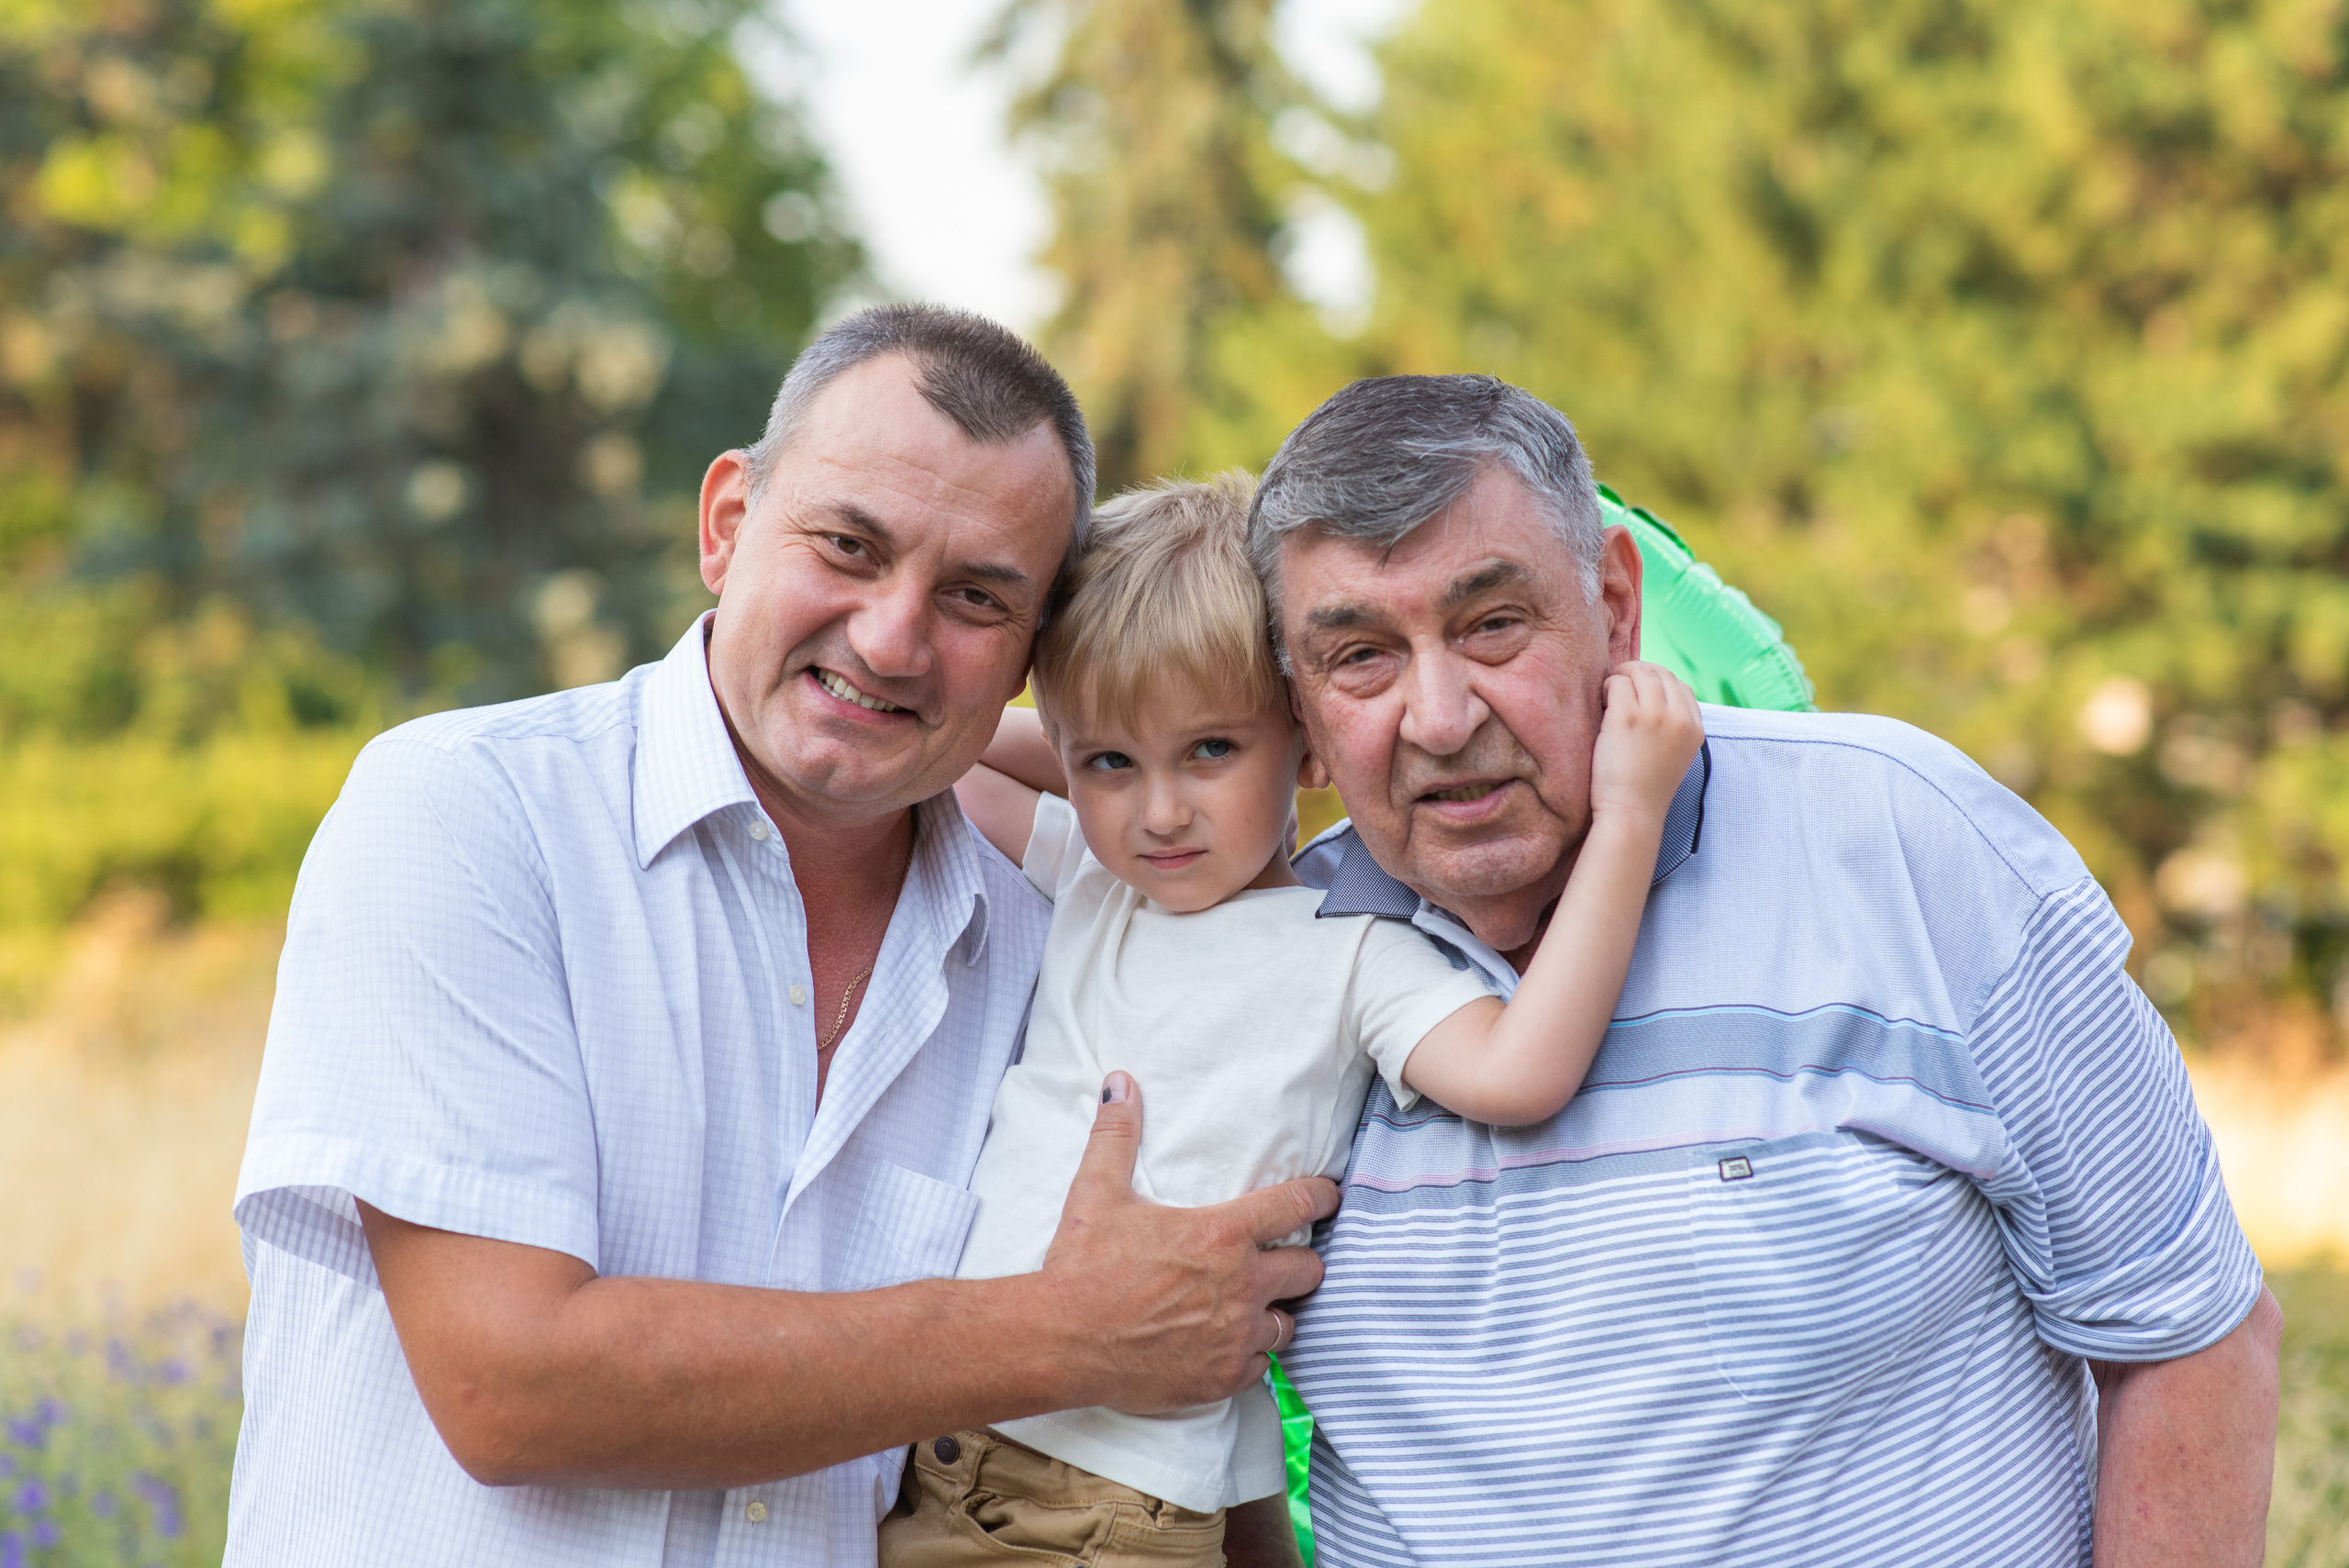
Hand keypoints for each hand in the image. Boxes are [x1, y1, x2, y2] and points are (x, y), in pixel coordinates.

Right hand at [1038, 1072, 1337, 1413]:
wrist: (1061, 1342)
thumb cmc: (1081, 1267)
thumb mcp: (1097, 1192)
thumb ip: (1117, 1135)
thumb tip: (1119, 1083)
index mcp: (1222, 1235)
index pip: (1297, 1205)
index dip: (1321, 1197)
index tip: (1328, 1196)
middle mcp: (1241, 1286)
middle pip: (1308, 1268)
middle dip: (1300, 1261)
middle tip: (1284, 1258)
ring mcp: (1236, 1336)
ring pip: (1288, 1323)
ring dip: (1275, 1311)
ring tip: (1254, 1306)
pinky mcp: (1223, 1377)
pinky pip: (1262, 1366)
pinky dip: (1251, 1356)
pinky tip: (1229, 1345)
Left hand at [1589, 661, 1702, 823]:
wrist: (1632, 813)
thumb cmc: (1645, 788)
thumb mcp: (1675, 755)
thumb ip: (1674, 726)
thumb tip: (1653, 696)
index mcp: (1695, 728)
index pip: (1681, 686)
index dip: (1657, 684)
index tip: (1639, 694)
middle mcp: (1679, 718)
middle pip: (1661, 673)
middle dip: (1637, 674)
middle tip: (1619, 687)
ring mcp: (1654, 715)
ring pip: (1639, 672)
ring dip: (1621, 677)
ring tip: (1608, 694)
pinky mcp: (1626, 717)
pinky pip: (1617, 683)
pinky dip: (1607, 687)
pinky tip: (1602, 703)